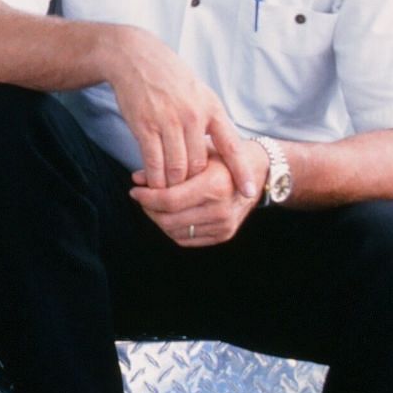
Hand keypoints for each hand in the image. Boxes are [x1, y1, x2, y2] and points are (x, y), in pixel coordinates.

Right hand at [104, 27, 259, 193]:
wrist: (136, 58)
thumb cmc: (169, 78)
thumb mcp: (199, 92)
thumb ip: (209, 120)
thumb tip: (221, 148)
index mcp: (211, 108)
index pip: (231, 146)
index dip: (241, 171)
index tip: (249, 191)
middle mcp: (193, 116)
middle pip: (199, 165)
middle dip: (194, 184)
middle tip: (189, 194)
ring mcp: (169, 121)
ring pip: (177, 168)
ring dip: (173, 186)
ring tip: (169, 192)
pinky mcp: (145, 126)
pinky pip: (154, 162)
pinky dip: (154, 178)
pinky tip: (152, 183)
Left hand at [130, 145, 268, 247]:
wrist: (257, 171)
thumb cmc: (223, 157)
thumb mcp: (197, 152)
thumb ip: (166, 165)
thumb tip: (136, 178)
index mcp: (215, 185)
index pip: (169, 200)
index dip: (147, 198)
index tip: (135, 190)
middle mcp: (221, 209)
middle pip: (169, 219)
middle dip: (149, 209)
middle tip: (142, 197)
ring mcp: (224, 225)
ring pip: (175, 232)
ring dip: (158, 220)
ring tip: (154, 205)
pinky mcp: (224, 235)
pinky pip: (186, 239)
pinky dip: (172, 229)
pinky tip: (169, 214)